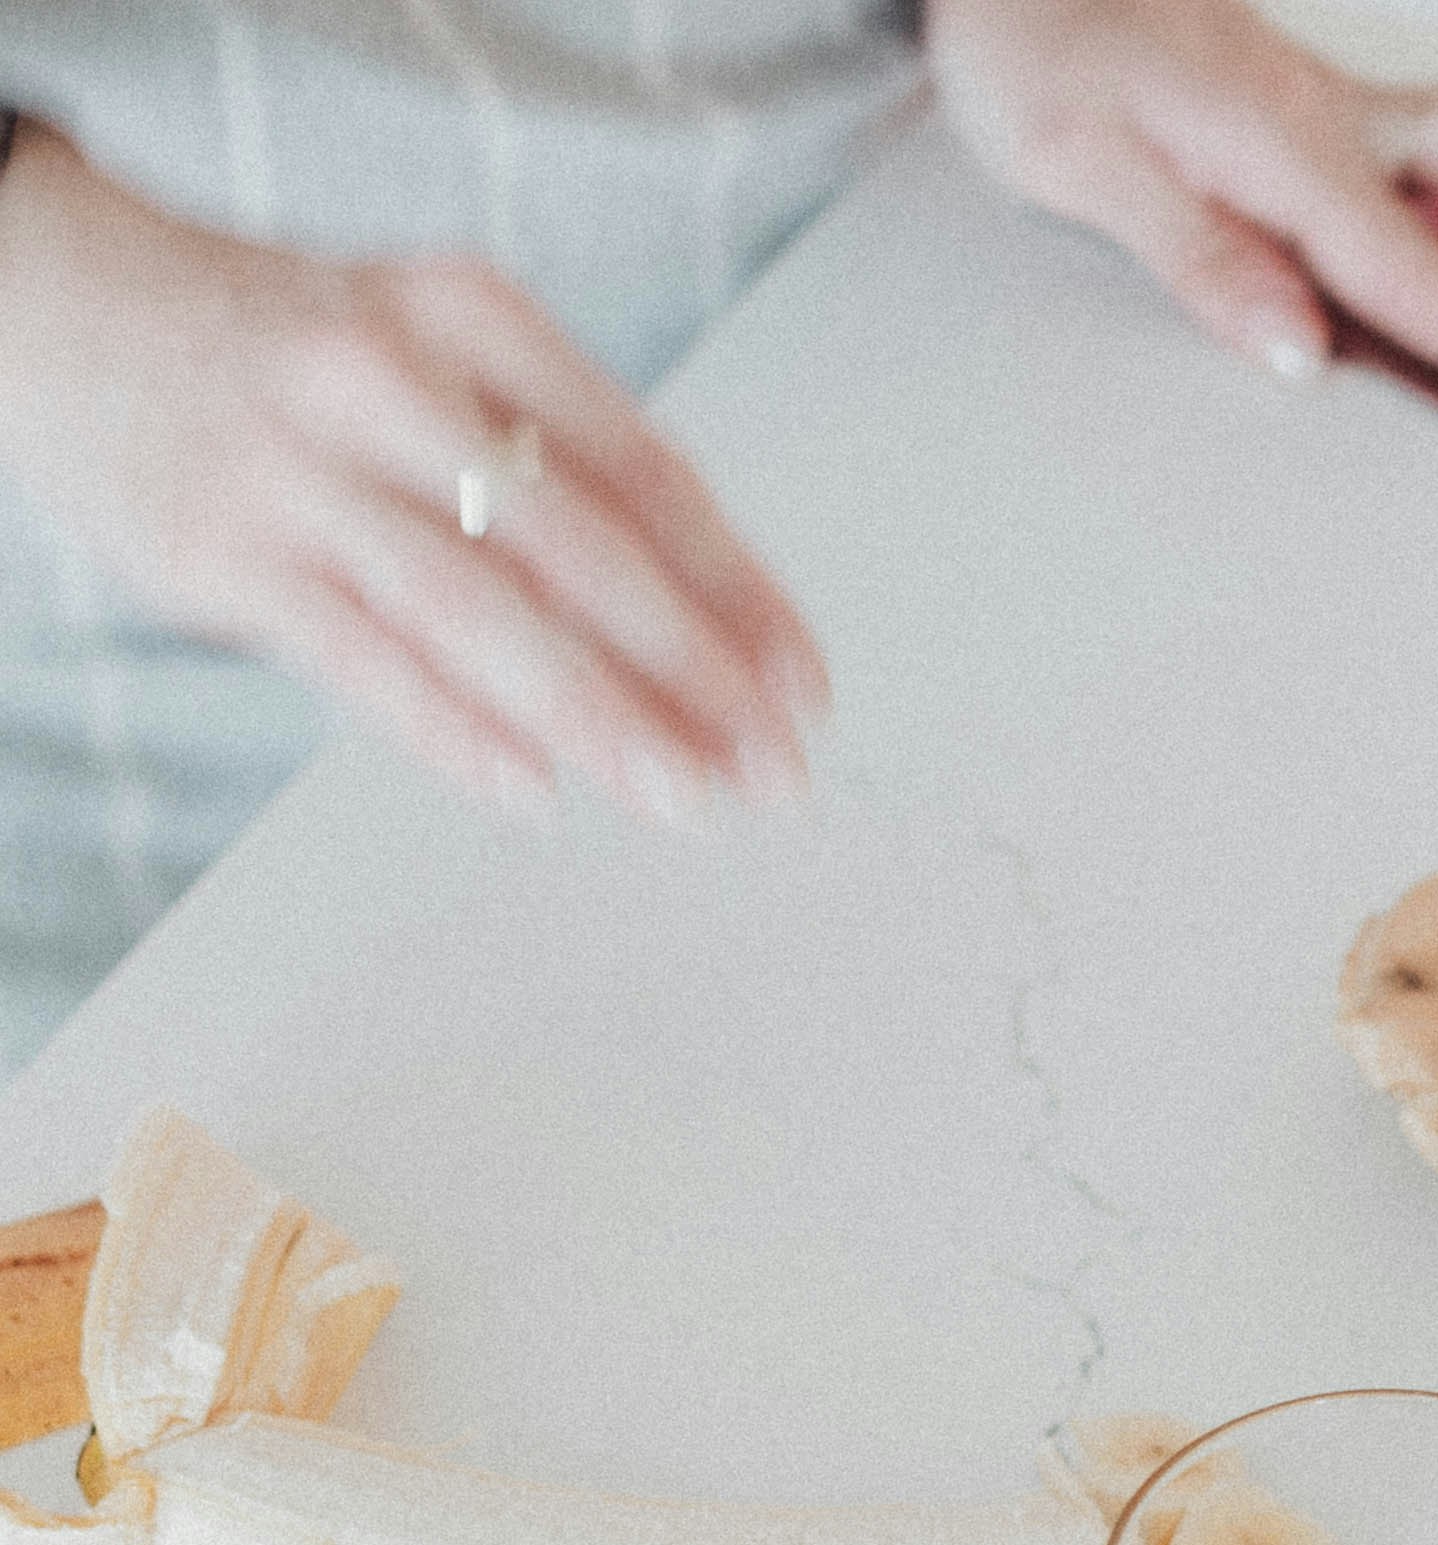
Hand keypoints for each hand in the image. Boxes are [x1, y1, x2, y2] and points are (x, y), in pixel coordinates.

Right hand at [0, 131, 822, 815]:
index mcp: (468, 314)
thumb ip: (550, 474)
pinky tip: (537, 792)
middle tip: (771, 766)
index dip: (739, 591)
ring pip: (479, 610)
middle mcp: (385, 375)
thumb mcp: (426, 357)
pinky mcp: (217, 552)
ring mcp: (294, 466)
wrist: (51, 297)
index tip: (803, 686)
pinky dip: (458, 732)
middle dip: (695, 670)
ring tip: (685, 796)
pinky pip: (363, 659)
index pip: (647, 470)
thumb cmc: (284, 351)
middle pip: (579, 545)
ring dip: (598, 717)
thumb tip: (702, 635)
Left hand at [928, 0, 1437, 450]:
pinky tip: (1393, 303)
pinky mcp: (1324, 139)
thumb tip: (1300, 355)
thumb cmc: (1032, 51)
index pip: (1418, 265)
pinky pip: (1422, 197)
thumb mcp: (1074, 160)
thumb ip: (1199, 260)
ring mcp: (1339, 128)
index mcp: (1282, 144)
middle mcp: (1336, 126)